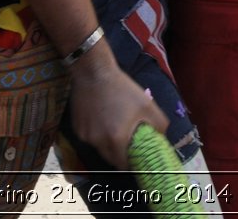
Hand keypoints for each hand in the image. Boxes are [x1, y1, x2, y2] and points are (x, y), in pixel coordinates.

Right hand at [67, 54, 167, 168]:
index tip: (136, 159)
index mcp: (116, 139)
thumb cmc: (122, 88)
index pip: (123, 165)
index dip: (131, 164)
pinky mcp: (76, 128)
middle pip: (110, 159)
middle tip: (127, 144)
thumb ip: (159, 125)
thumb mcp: (147, 104)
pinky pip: (89, 138)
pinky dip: (97, 134)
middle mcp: (98, 142)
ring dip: (108, 144)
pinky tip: (102, 119)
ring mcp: (85, 136)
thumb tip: (161, 138)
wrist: (94, 72)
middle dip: (119, 156)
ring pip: (99, 148)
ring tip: (114, 128)